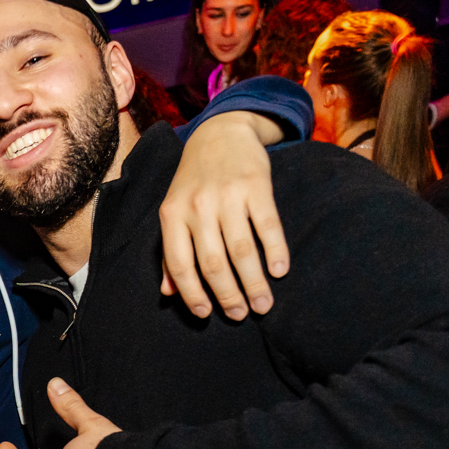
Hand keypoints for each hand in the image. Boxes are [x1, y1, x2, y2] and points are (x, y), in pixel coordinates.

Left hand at [158, 111, 289, 320]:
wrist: (220, 133)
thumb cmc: (194, 181)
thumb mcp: (173, 210)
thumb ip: (170, 251)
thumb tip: (168, 293)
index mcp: (172, 215)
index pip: (179, 264)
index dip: (192, 294)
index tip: (206, 314)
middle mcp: (198, 206)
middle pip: (214, 263)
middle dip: (228, 296)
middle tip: (241, 315)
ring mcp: (227, 195)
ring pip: (241, 250)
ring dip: (254, 283)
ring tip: (263, 304)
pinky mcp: (256, 185)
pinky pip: (268, 226)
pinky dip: (276, 251)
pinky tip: (280, 271)